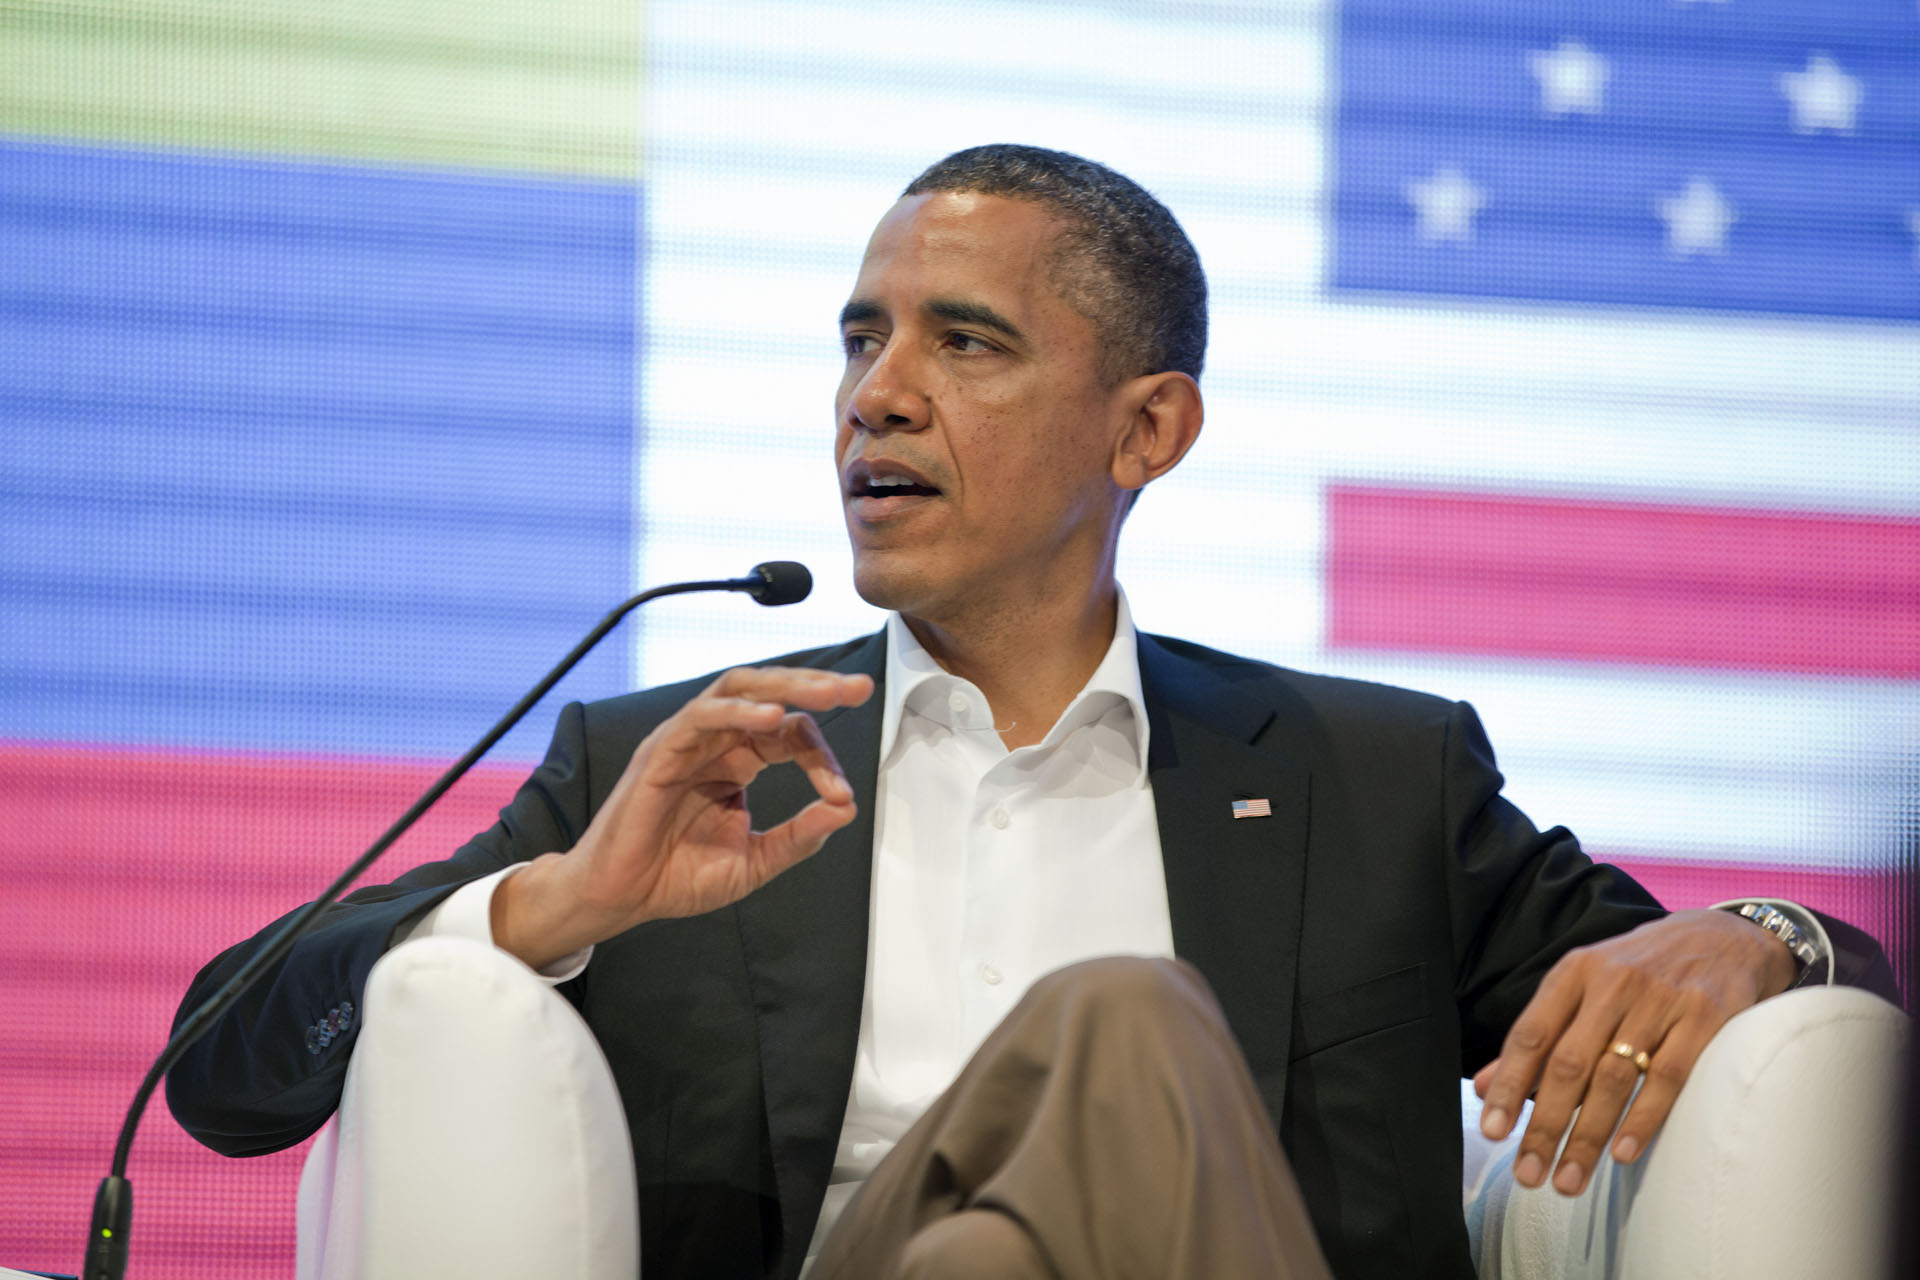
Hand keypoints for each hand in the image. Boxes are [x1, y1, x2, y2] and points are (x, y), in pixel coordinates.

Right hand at [493, 666, 873, 968]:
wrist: (623, 898)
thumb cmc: (676, 876)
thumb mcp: (754, 862)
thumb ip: (798, 837)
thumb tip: (844, 810)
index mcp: (738, 763)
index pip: (790, 736)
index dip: (822, 758)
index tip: (843, 793)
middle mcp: (715, 744)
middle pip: (770, 694)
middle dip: (817, 686)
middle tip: (859, 687)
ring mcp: (687, 742)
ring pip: (737, 690)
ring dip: (785, 686)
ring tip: (827, 690)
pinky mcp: (661, 752)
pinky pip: (700, 717)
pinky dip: (738, 712)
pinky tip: (771, 717)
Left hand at [1473, 908, 1795, 1195]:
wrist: (1720, 938)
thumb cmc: (1638, 972)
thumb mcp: (1583, 989)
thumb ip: (1538, 1038)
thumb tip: (1486, 1087)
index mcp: (1574, 974)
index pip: (1531, 1034)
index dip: (1509, 1085)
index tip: (1492, 1131)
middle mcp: (1612, 983)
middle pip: (1569, 1064)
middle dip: (1545, 1125)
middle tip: (1529, 1173)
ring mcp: (1659, 1000)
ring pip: (1614, 1077)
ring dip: (1588, 1135)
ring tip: (1568, 1179)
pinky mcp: (1704, 1017)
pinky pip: (1669, 1076)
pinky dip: (1643, 1118)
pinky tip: (1622, 1153)